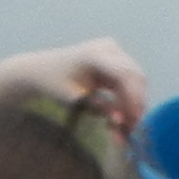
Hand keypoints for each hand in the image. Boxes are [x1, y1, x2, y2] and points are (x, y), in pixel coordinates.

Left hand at [0, 40, 149, 133]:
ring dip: (134, 104)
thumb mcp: (72, 98)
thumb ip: (98, 107)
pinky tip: (121, 116)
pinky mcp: (116, 61)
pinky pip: (129, 82)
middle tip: (131, 129)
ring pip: (136, 81)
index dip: (134, 98)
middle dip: (137, 104)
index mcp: (95, 54)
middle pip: (136, 76)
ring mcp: (114, 53)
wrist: (41, 70)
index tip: (133, 121)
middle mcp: (109, 49)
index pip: (126, 75)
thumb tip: (120, 119)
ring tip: (125, 127)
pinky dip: (128, 100)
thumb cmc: (52, 82)